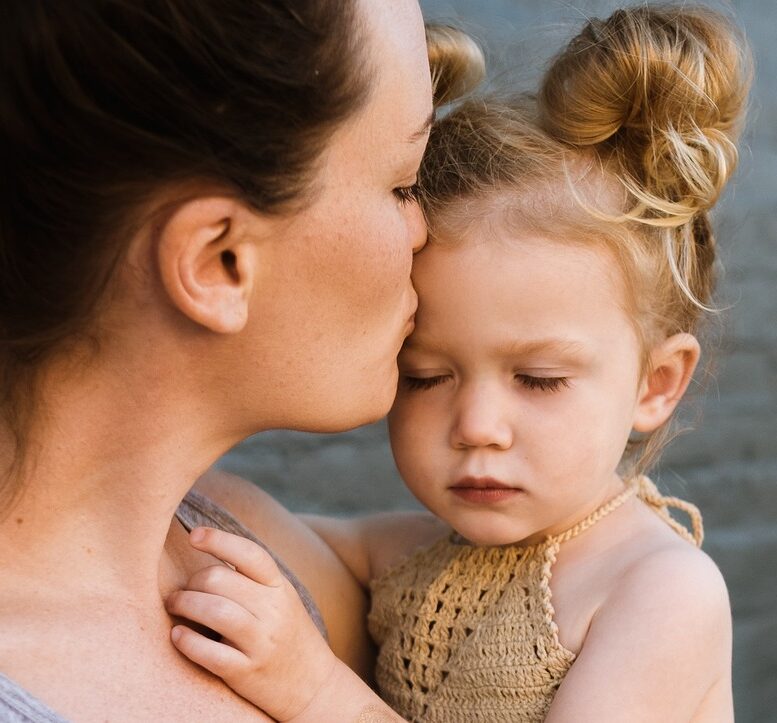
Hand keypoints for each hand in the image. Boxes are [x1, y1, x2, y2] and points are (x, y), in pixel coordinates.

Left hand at [165, 527, 337, 720]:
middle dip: (191, 581)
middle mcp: (273, 610)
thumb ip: (252, 579)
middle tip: (181, 591)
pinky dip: (187, 641)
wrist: (314, 685)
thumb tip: (210, 552)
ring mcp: (261, 642)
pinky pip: (209, 653)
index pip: (249, 554)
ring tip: (174, 605)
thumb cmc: (288, 634)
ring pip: (214, 610)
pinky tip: (177, 635)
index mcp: (280, 587)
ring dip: (184, 604)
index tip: (194, 535)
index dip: (219, 540)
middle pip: (220, 579)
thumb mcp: (281, 599)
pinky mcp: (246, 672)